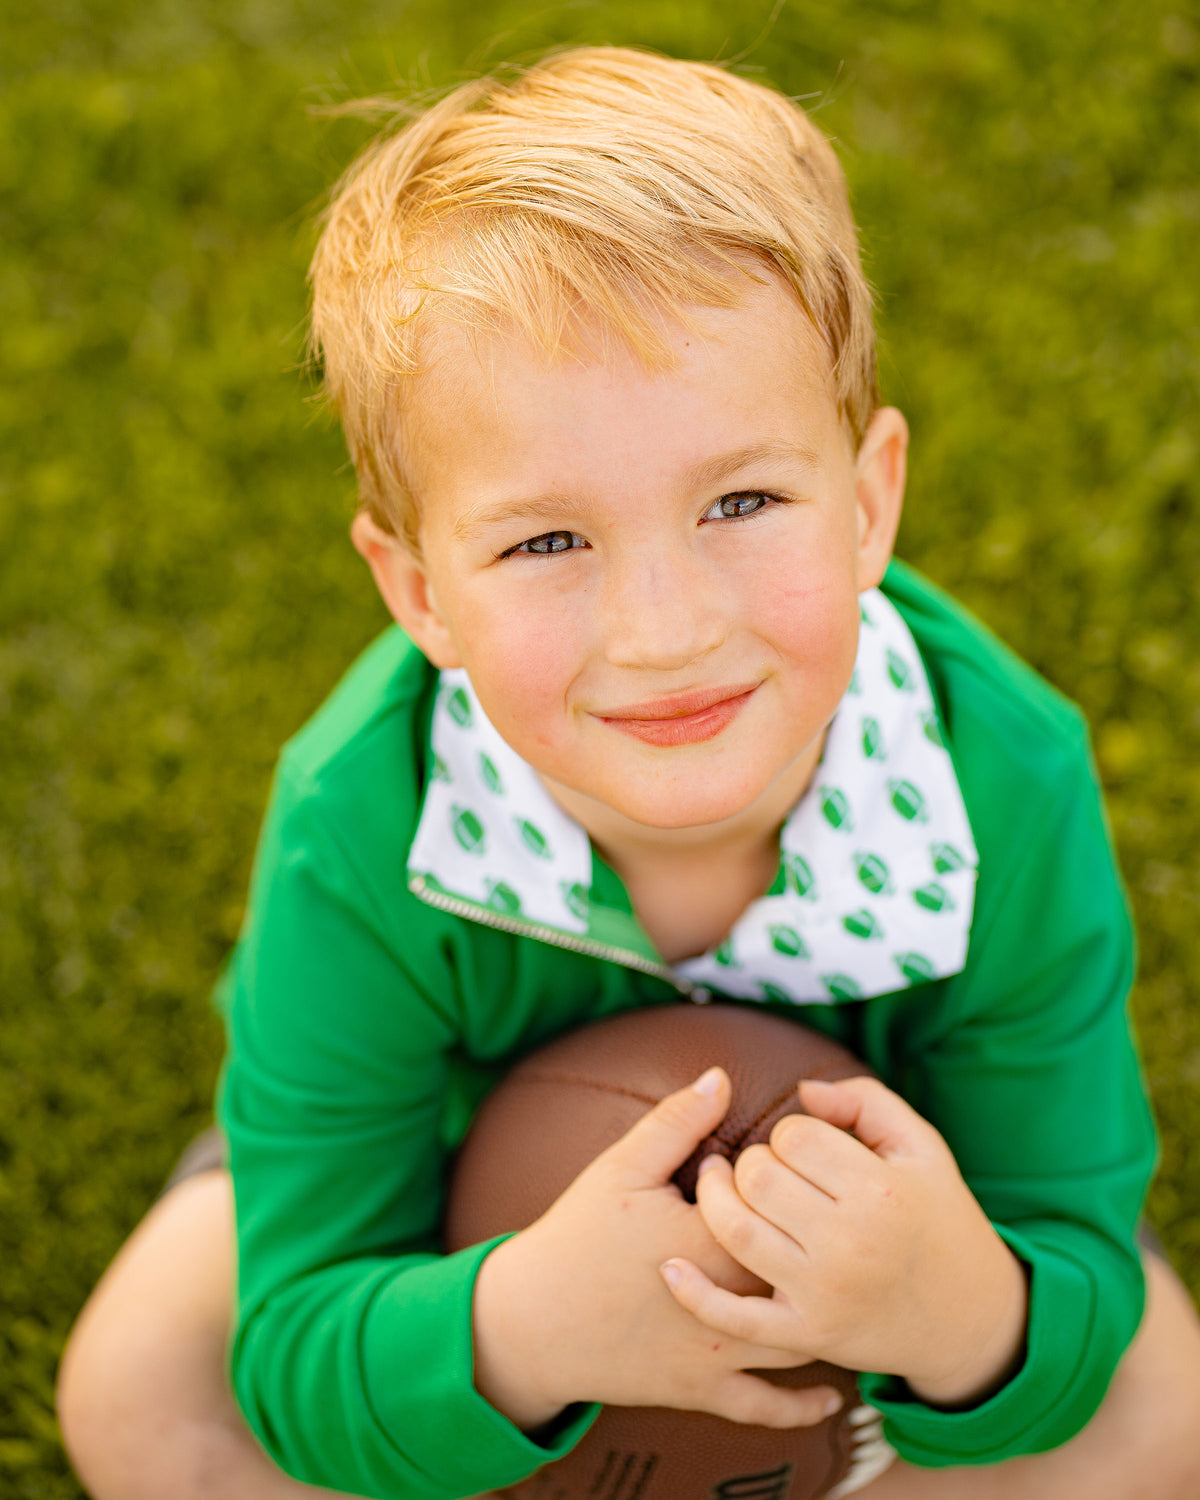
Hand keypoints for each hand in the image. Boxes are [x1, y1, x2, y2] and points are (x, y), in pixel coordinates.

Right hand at [471, 1067, 843, 1432]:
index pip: (783, 1212)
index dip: (797, 1191)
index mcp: (713, 1242)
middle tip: (836, 1229)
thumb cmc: (577, 1236)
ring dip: (824, 1317)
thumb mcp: (622, 1167)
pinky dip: (802, 1404)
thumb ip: (677, 1122)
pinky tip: (829, 1395)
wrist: (532, 1322)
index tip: (795, 1173)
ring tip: (846, 1292)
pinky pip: (765, 1408)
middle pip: (803, 1276)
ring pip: (797, 1339)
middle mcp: (727, 1304)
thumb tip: (721, 1078)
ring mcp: (717, 1354)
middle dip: (824, 1253)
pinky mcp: (701, 1392)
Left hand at [659, 1076, 1028, 1406]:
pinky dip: (696, 1295)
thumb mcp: (921, 1148)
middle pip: (759, 1178)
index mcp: (880, 1190)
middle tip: (762, 1168)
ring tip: (716, 1185)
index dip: (788, 1133)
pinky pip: (737, 1317)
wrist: (965, 1316)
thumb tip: (801, 1091)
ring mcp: (824, 1293)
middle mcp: (851, 1243)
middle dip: (751, 1163)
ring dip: (714, 1200)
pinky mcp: (806, 1334)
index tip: (802, 1148)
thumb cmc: (936, 1215)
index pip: (793, 1136)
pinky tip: (670, 1268)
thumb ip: (865, 1102)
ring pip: (737, 1231)